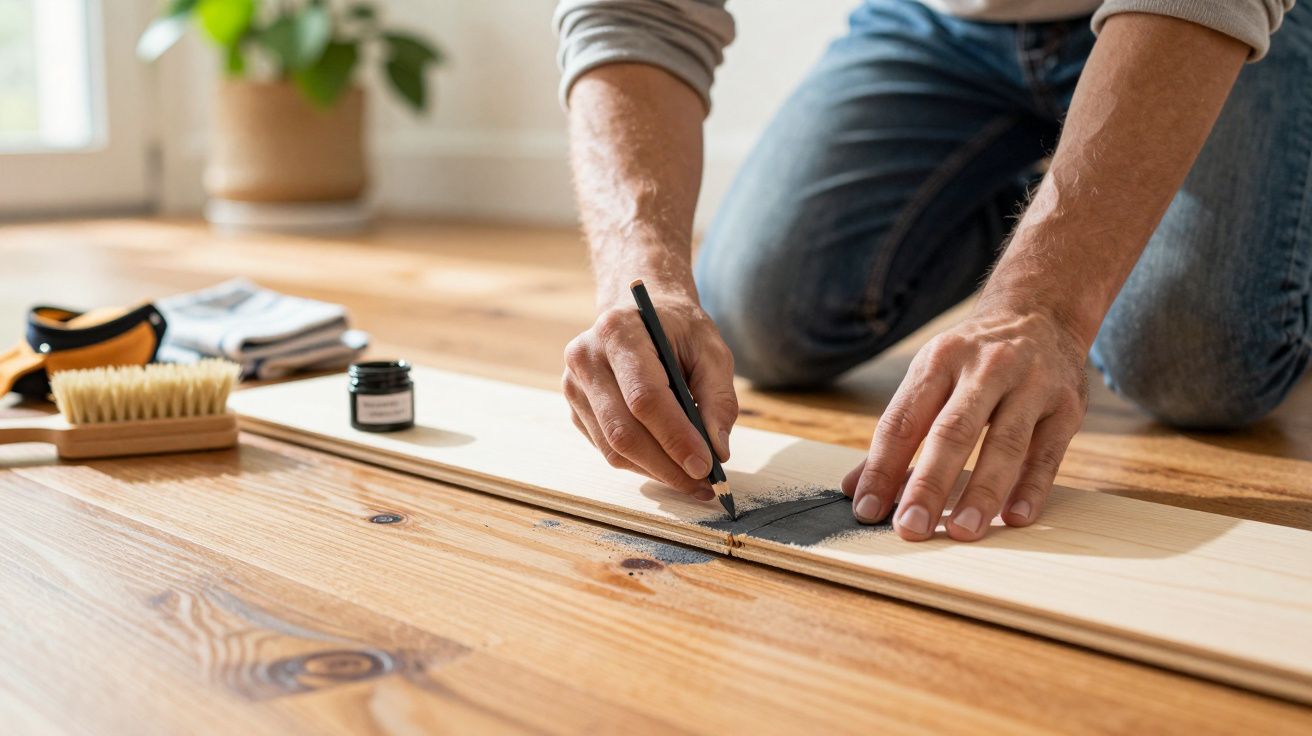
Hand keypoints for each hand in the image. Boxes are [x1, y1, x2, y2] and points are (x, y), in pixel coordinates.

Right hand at [563, 291, 737, 499]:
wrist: (641, 312)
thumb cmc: (679, 330)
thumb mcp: (711, 350)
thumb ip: (718, 397)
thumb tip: (717, 451)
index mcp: (619, 332)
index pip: (644, 397)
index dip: (675, 437)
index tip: (706, 465)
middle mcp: (586, 358)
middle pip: (623, 430)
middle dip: (667, 466)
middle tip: (704, 485)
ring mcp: (574, 385)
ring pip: (613, 448)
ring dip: (656, 471)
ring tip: (692, 480)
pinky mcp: (575, 408)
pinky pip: (607, 449)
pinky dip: (642, 464)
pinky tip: (668, 462)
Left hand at [841, 307, 1088, 540]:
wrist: (1040, 313)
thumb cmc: (972, 358)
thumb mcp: (930, 376)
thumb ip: (898, 432)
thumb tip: (856, 487)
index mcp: (939, 361)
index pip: (904, 421)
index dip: (882, 468)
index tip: (867, 509)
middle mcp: (985, 368)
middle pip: (952, 432)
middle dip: (928, 484)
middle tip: (910, 528)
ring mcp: (1031, 385)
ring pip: (1004, 444)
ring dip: (982, 492)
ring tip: (962, 531)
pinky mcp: (1067, 406)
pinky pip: (1048, 453)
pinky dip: (1032, 487)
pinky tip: (1016, 518)